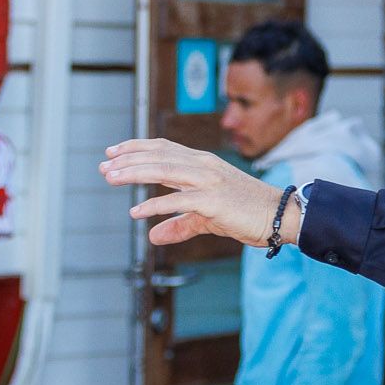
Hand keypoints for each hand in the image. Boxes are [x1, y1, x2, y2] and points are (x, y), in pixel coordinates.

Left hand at [100, 138, 285, 247]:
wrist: (280, 216)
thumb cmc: (246, 214)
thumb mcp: (206, 219)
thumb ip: (179, 224)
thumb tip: (153, 236)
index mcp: (201, 163)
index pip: (163, 148)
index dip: (136, 148)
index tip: (112, 153)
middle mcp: (203, 166)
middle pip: (158, 155)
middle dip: (128, 159)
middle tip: (104, 166)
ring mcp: (209, 181)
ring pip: (164, 170)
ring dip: (135, 173)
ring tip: (111, 178)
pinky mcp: (214, 200)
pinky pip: (179, 200)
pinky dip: (156, 205)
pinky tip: (136, 212)